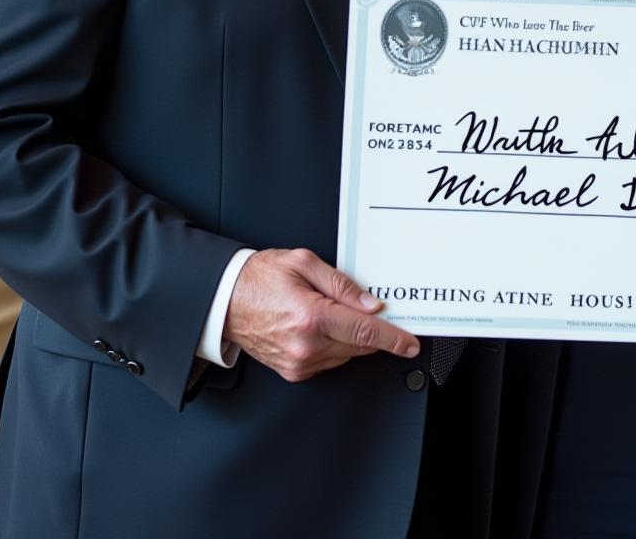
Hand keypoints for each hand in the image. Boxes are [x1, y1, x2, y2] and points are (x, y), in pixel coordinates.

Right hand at [222, 248, 419, 381]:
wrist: (224, 300)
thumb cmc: (258, 278)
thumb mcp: (304, 263)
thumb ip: (342, 284)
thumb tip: (370, 303)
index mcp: (311, 317)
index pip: (365, 332)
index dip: (393, 338)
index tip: (410, 343)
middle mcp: (305, 346)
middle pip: (360, 345)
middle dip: (372, 330)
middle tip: (371, 310)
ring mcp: (298, 363)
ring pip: (346, 354)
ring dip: (350, 336)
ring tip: (329, 311)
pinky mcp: (293, 371)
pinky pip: (329, 360)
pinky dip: (334, 345)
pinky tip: (320, 326)